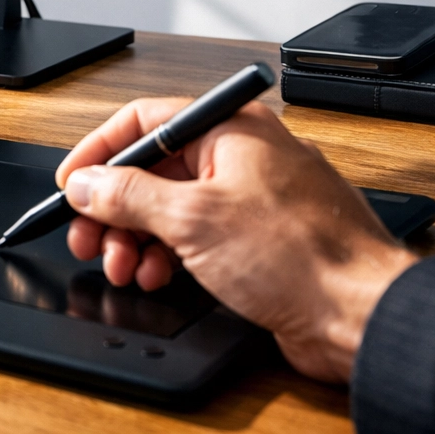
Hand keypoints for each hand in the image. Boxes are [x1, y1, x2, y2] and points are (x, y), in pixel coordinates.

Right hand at [54, 96, 416, 382]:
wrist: (362, 313)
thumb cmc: (303, 255)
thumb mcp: (192, 219)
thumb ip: (129, 197)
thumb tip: (89, 184)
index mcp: (231, 129)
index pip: (146, 121)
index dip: (101, 151)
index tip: (72, 182)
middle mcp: (243, 155)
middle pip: (155, 168)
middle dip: (115, 206)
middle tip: (88, 236)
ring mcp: (252, 198)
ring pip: (173, 206)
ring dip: (137, 236)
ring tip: (121, 265)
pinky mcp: (259, 240)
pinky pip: (197, 236)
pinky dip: (168, 253)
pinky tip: (156, 275)